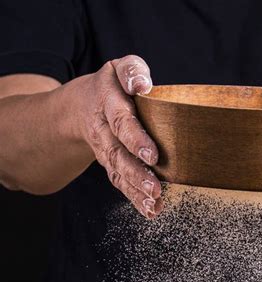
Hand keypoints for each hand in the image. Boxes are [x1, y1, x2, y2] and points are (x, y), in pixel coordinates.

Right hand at [75, 55, 161, 218]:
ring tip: (154, 203)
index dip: (135, 138)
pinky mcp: (110, 165)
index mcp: (107, 102)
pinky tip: (151, 210)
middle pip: (117, 153)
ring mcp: (104, 150)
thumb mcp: (122, 68)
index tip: (152, 155)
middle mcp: (102, 129)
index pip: (121, 121)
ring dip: (135, 190)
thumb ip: (134, 72)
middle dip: (136, 172)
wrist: (83, 105)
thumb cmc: (115, 85)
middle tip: (155, 188)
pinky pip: (121, 183)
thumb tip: (143, 85)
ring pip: (117, 172)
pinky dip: (135, 198)